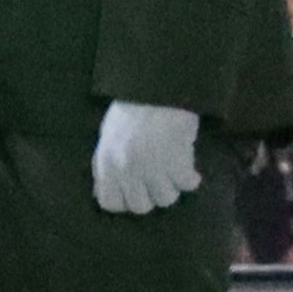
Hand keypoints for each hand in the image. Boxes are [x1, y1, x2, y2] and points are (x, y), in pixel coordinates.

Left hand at [89, 101, 203, 215]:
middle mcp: (126, 168)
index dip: (125, 200)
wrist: (159, 84)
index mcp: (106, 161)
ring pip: (165, 199)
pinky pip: (187, 184)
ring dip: (172, 187)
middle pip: (141, 206)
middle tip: (158, 180)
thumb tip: (101, 194)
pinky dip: (191, 179)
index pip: (110, 203)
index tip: (136, 190)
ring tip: (174, 172)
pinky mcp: (177, 160)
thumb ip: (105, 165)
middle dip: (151, 195)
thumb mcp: (108, 135)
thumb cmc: (132, 107)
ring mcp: (152, 166)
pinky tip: (191, 170)